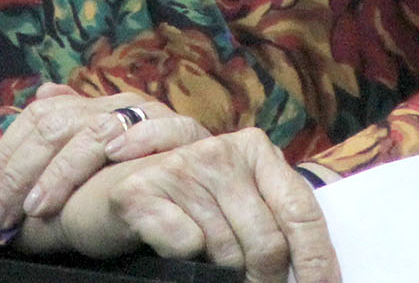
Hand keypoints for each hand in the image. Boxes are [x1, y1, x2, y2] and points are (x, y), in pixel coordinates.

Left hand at [0, 81, 206, 229]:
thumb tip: (41, 92)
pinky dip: (138, 140)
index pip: (40, 115)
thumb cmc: (143, 174)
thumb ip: (68, 129)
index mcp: (93, 106)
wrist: (209, 177)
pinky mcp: (187, 132)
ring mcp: (152, 115)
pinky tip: (114, 157)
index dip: (10, 153)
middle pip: (59, 125)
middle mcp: (118, 104)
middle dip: (24, 170)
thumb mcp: (97, 155)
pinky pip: (164, 129)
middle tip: (5, 211)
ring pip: (98, 131)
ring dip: (64, 170)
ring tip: (40, 206)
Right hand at [60, 127, 342, 282]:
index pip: (302, 210)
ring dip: (220, 271)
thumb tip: (315, 274)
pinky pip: (187, 249)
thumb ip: (272, 219)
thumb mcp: (234, 201)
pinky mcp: (144, 190)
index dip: (318, 261)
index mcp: (254, 149)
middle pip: (268, 242)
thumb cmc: (181, 206)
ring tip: (203, 258)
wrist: (101, 195)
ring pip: (228, 253)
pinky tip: (168, 244)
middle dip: (264, 279)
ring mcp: (181, 167)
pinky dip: (182, 260)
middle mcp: (220, 150)